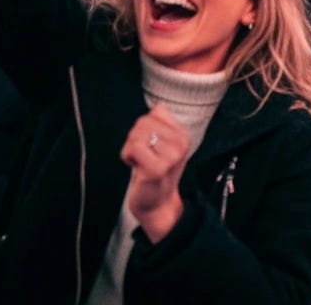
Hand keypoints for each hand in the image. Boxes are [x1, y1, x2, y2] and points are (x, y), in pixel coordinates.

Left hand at [122, 105, 188, 242]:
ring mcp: (171, 156)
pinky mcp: (157, 168)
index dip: (144, 128)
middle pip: (144, 122)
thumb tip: (158, 107)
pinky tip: (136, 167)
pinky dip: (127, 157)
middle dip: (134, 138)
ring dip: (130, 149)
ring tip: (140, 162)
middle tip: (142, 155)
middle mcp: (181, 143)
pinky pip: (133, 148)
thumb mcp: (163, 144)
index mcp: (183, 135)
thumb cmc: (156, 172)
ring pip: (136, 134)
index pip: (155, 113)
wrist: (156, 203)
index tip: (150, 145)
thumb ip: (161, 123)